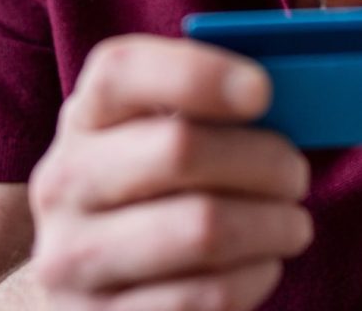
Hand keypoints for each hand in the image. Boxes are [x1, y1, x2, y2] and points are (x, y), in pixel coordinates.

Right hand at [29, 34, 312, 310]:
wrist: (92, 269)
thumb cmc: (155, 179)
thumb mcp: (162, 125)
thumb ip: (210, 100)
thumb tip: (287, 92)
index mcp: (85, 113)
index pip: (124, 72)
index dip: (200, 73)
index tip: (263, 90)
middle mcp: (65, 180)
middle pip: (178, 150)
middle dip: (262, 159)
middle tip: (297, 172)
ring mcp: (72, 258)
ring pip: (203, 229)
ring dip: (272, 223)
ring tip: (292, 221)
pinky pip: (206, 296)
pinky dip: (256, 275)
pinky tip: (263, 262)